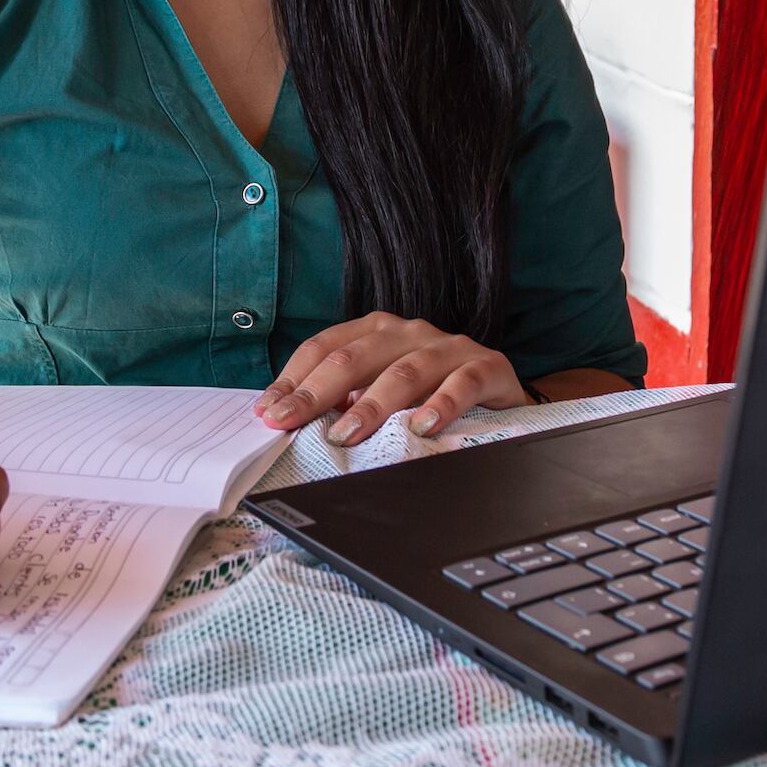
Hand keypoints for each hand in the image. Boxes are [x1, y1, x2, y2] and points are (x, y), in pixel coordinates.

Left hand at [256, 311, 529, 444]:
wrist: (499, 393)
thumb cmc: (429, 394)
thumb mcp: (380, 393)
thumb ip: (342, 401)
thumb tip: (286, 421)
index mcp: (376, 331)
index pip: (324, 348)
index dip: (292, 380)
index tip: (267, 413)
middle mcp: (409, 332)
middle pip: (355, 356)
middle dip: (317, 392)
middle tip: (290, 423)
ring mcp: (449, 347)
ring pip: (404, 371)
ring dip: (372, 405)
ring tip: (347, 435)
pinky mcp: (486, 366)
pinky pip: (462, 382)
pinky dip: (442, 404)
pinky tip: (423, 426)